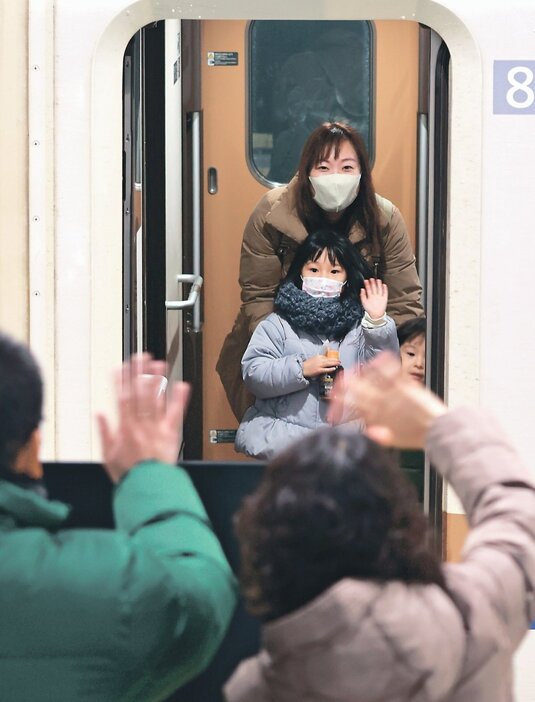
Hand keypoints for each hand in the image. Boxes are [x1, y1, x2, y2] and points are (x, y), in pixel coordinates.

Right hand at [97, 354, 189, 482]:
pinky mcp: (171, 433)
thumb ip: (104, 432)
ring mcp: (157, 427)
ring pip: (157, 399)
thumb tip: (99, 414)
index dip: (120, 381)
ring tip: (159, 364)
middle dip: (139, 373)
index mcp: (125, 428)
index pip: (121, 398)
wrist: (147, 487)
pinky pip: (176, 414)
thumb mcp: (107, 456)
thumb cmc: (129, 475)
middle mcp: (141, 424)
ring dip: (157, 380)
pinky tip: (182, 385)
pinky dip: (180, 400)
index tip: (120, 366)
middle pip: (139, 394)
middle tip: (141, 356)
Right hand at [303, 354, 340, 378]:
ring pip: (329, 363)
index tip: (335, 359)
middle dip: (335, 360)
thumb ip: (320, 358)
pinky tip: (334, 368)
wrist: (303, 369)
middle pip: (329, 359)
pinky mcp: (319, 370)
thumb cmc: (308, 365)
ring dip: (335, 363)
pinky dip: (330, 368)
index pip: (327, 356)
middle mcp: (319, 360)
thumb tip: (325, 358)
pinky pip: (326, 369)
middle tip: (339, 361)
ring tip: (339, 363)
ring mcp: (319, 365)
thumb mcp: (314, 358)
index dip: (332, 358)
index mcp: (318, 356)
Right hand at [328, 352, 445, 447]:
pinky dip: (383, 361)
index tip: (334, 399)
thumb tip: (367, 430)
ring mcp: (390, 391)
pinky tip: (380, 357)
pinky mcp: (403, 384)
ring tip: (355, 369)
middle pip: (354, 388)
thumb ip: (378, 435)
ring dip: (359, 372)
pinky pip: (390, 369)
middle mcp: (379, 401)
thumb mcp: (392, 440)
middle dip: (343, 383)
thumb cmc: (415, 436)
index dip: (338, 402)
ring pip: (368, 377)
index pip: (349, 405)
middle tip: (340, 380)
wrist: (435, 430)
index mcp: (374, 415)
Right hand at [360, 278, 387, 319]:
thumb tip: (362, 289)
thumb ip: (362, 296)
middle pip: (374, 288)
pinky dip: (385, 288)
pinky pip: (385, 292)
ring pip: (379, 289)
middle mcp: (375, 296)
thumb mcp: (364, 303)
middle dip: (372, 282)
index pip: (368, 289)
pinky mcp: (385, 298)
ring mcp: (380, 297)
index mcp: (370, 297)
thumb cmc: (370, 309)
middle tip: (371, 278)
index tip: (366, 280)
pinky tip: (384, 285)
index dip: (367, 284)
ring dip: (379, 284)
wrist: (376, 315)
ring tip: (378, 280)